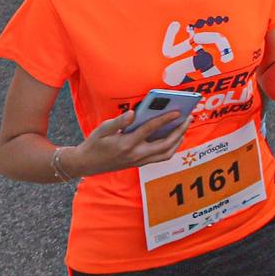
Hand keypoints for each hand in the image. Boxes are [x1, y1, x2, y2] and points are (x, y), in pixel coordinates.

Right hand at [72, 108, 190, 174]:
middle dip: (179, 131)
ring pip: (166, 154)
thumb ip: (119, 121)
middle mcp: (136, 155)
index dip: (165, 119)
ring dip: (178, 141)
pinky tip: (174, 138)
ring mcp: (139, 161)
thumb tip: (133, 113)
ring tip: (184, 127)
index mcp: (127, 144)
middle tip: (189, 118)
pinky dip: (171, 148)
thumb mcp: (102, 129)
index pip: (150, 130)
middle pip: (165, 144)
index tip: (178, 111)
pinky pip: (161, 158)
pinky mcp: (139, 164)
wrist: (86, 164)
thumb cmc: (94, 143)